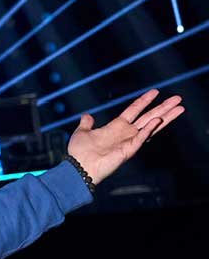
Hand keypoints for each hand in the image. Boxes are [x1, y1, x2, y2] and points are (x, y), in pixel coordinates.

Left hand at [66, 89, 183, 184]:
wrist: (79, 167)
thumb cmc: (80, 152)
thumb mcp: (82, 132)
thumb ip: (87, 124)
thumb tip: (87, 115)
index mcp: (116, 127)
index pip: (134, 110)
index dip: (144, 100)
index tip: (155, 91)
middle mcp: (126, 133)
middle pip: (149, 116)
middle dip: (163, 107)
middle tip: (178, 99)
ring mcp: (129, 141)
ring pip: (151, 126)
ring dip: (165, 117)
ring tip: (179, 108)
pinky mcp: (129, 150)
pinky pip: (141, 137)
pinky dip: (149, 129)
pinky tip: (157, 120)